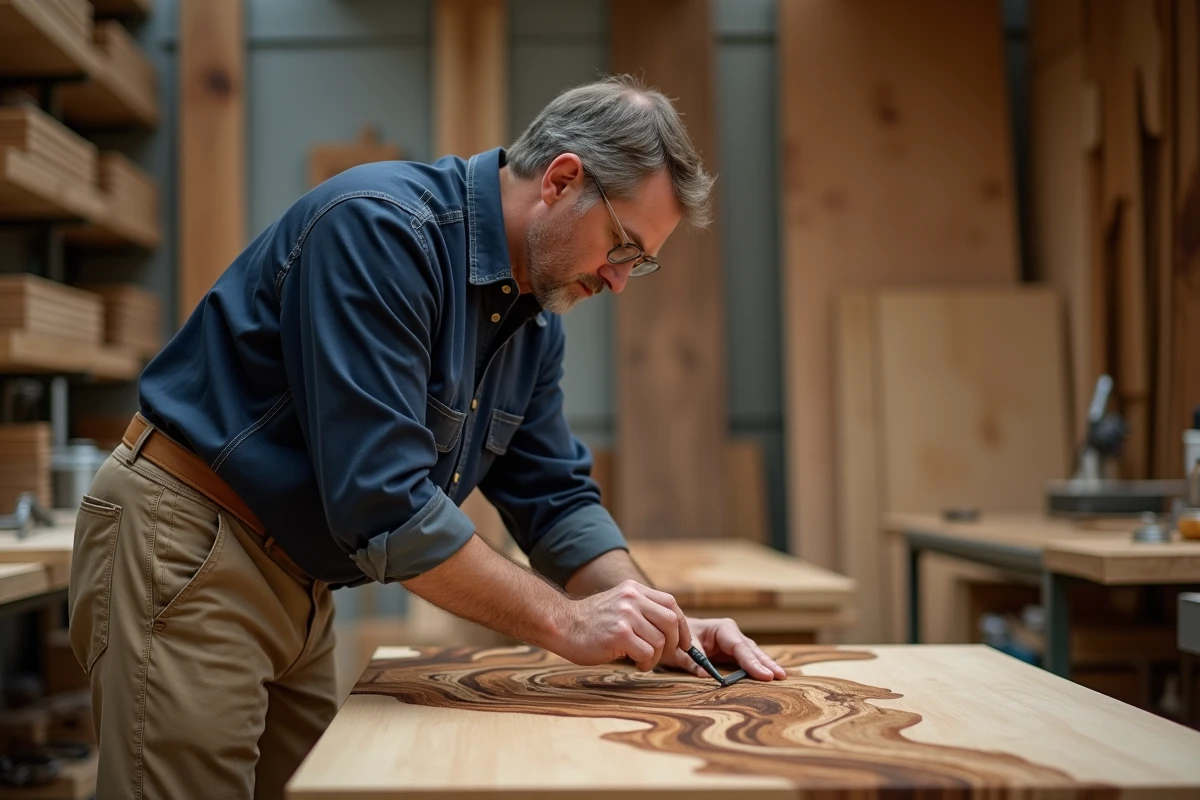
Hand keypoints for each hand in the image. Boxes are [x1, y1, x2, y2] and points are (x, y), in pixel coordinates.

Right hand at [552, 579, 691, 671]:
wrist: (561, 625)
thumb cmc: (590, 622)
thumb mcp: (618, 605)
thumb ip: (641, 610)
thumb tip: (671, 631)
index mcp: (634, 590)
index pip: (671, 604)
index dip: (682, 625)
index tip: (684, 642)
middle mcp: (632, 598)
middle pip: (671, 621)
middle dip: (674, 643)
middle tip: (666, 655)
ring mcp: (626, 615)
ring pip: (660, 641)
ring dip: (656, 657)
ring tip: (643, 661)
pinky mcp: (620, 634)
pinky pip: (647, 653)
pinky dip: (646, 663)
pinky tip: (635, 664)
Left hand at [663, 617, 786, 681]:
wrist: (674, 632)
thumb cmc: (678, 640)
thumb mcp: (681, 651)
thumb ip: (694, 663)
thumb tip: (708, 677)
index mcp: (722, 629)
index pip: (740, 647)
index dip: (752, 662)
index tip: (765, 675)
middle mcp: (732, 634)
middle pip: (752, 650)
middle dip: (766, 663)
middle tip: (781, 676)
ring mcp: (736, 642)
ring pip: (754, 654)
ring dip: (767, 665)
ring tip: (782, 676)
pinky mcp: (735, 652)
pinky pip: (750, 660)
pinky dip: (760, 667)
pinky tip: (772, 675)